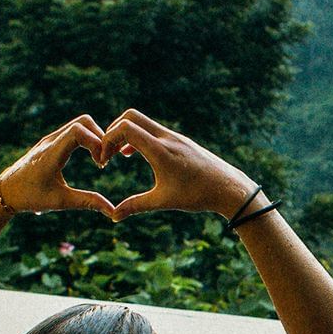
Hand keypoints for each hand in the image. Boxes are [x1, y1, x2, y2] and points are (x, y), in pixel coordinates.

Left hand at [0, 115, 114, 215]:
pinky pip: (73, 130)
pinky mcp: (50, 141)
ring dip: (94, 138)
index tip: (101, 164)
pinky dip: (87, 139)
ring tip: (99, 160)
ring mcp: (50, 139)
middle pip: (83, 122)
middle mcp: (50, 141)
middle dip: (100, 137)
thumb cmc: (31, 197)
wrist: (5, 191)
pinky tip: (90, 157)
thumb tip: (113, 211)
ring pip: (79, 124)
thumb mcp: (60, 202)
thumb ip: (87, 202)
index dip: (96, 142)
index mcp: (51, 155)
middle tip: (104, 160)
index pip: (78, 131)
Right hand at [102, 109, 257, 220]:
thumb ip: (136, 206)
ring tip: (117, 155)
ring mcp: (175, 137)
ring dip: (126, 134)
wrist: (229, 187)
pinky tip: (134, 154)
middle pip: (131, 117)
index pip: (125, 128)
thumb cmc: (197, 195)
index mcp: (160, 150)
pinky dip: (139, 137)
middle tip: (107, 153)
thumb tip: (113, 216)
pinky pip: (153, 130)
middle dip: (113, 131)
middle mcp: (167, 138)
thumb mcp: (163, 201)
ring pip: (143, 122)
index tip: (103, 160)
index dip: (107, 140)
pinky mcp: (180, 141)